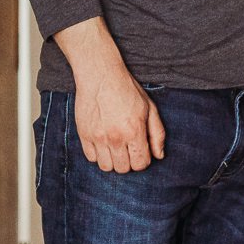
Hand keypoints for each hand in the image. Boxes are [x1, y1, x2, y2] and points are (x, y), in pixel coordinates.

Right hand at [55, 18, 166, 172]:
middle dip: (128, 162)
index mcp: (134, 131)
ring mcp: (98, 137)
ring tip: (114, 148)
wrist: (100, 75)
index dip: (143, 159)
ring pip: (106, 167)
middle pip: (124, 169)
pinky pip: (91, 158)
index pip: (141, 164)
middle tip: (127, 148)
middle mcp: (115, 137)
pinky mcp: (84, 134)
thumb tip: (159, 155)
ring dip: (112, 161)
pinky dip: (98, 155)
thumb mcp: (149, 108)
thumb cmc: (126, 89)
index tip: (140, 150)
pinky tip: (103, 143)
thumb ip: (157, 134)